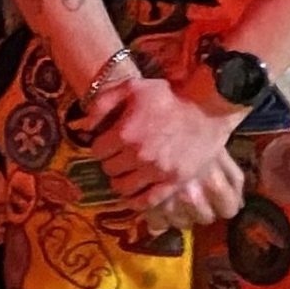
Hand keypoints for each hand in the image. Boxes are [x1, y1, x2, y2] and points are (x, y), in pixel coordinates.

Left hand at [90, 76, 244, 224]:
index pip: (97, 150)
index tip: (108, 142)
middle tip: (119, 156)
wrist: (207, 108)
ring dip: (121, 181)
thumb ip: (102, 104)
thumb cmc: (168, 96)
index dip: (101, 145)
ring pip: (123, 187)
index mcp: (125, 133)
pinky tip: (134, 194)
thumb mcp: (131, 87)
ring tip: (126, 173)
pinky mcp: (174, 182)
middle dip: (111, 161)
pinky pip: (147, 201)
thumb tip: (83, 126)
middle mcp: (139, 155)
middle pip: (109, 169)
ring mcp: (157, 171)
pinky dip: (136, 200)